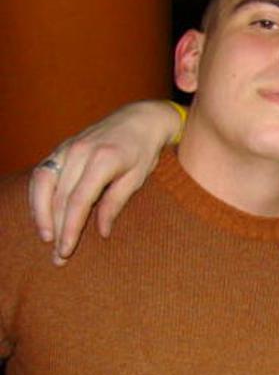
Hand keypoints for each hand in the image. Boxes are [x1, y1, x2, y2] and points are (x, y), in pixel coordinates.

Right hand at [29, 100, 180, 264]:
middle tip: (58, 256)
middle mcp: (80, 152)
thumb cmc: (144, 151)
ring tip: (46, 238)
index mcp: (102, 160)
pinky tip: (42, 215)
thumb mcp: (137, 179)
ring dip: (41, 214)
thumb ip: (116, 204)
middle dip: (56, 228)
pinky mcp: (62, 147)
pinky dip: (38, 195)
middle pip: (59, 197)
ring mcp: (68, 147)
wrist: (140, 118)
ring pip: (43, 184)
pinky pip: (42, 173)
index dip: (70, 228)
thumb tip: (101, 232)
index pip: (78, 201)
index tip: (67, 250)